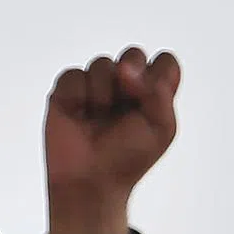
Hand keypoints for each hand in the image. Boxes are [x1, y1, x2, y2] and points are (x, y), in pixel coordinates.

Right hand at [45, 47, 181, 233]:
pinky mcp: (68, 90)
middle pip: (134, 54)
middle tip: (125, 107)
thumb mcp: (162, 128)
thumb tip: (125, 69)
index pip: (165, 62)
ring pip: (102, 63)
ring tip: (99, 120)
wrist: (91, 180)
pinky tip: (79, 117)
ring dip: (103, 95)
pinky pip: (74, 74)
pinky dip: (78, 97)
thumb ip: (159, 93)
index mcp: (153, 94)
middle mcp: (126, 86)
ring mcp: (96, 86)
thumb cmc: (129, 158)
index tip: (152, 99)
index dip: (159, 74)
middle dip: (131, 78)